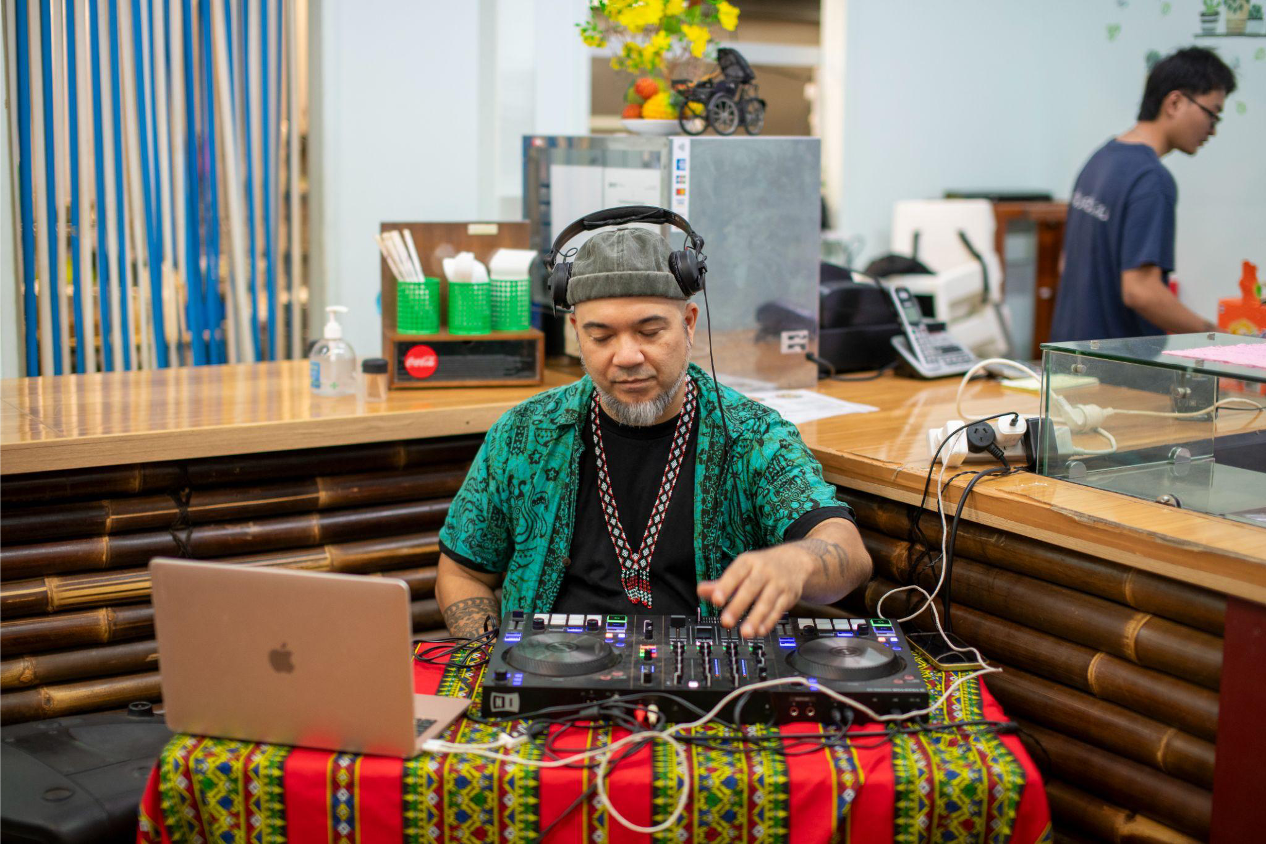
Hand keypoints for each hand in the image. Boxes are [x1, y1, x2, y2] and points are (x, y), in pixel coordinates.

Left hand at [696, 548, 810, 637]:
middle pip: (750, 589)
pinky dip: (769, 622)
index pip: (735, 574)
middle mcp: (764, 571)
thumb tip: (701, 591)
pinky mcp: (788, 596)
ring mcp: (778, 584)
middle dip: (738, 606)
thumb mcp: (741, 570)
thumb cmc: (762, 567)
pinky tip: (760, 631)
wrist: (795, 561)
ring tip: (745, 633)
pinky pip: (778, 610)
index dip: (725, 587)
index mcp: (748, 562)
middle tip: (726, 622)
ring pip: (766, 602)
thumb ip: (721, 583)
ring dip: (755, 619)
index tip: (716, 600)